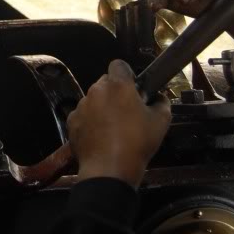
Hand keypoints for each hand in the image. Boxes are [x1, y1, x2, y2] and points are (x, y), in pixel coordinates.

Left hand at [67, 60, 170, 187]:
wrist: (109, 169)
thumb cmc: (138, 142)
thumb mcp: (161, 122)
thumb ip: (161, 102)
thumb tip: (158, 97)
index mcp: (117, 85)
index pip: (119, 65)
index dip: (128, 74)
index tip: (134, 90)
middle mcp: (96, 90)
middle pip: (105, 82)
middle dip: (115, 92)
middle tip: (127, 111)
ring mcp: (81, 106)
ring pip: (94, 99)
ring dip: (102, 107)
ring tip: (113, 128)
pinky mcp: (71, 121)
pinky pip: (83, 115)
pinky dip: (90, 122)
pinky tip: (100, 137)